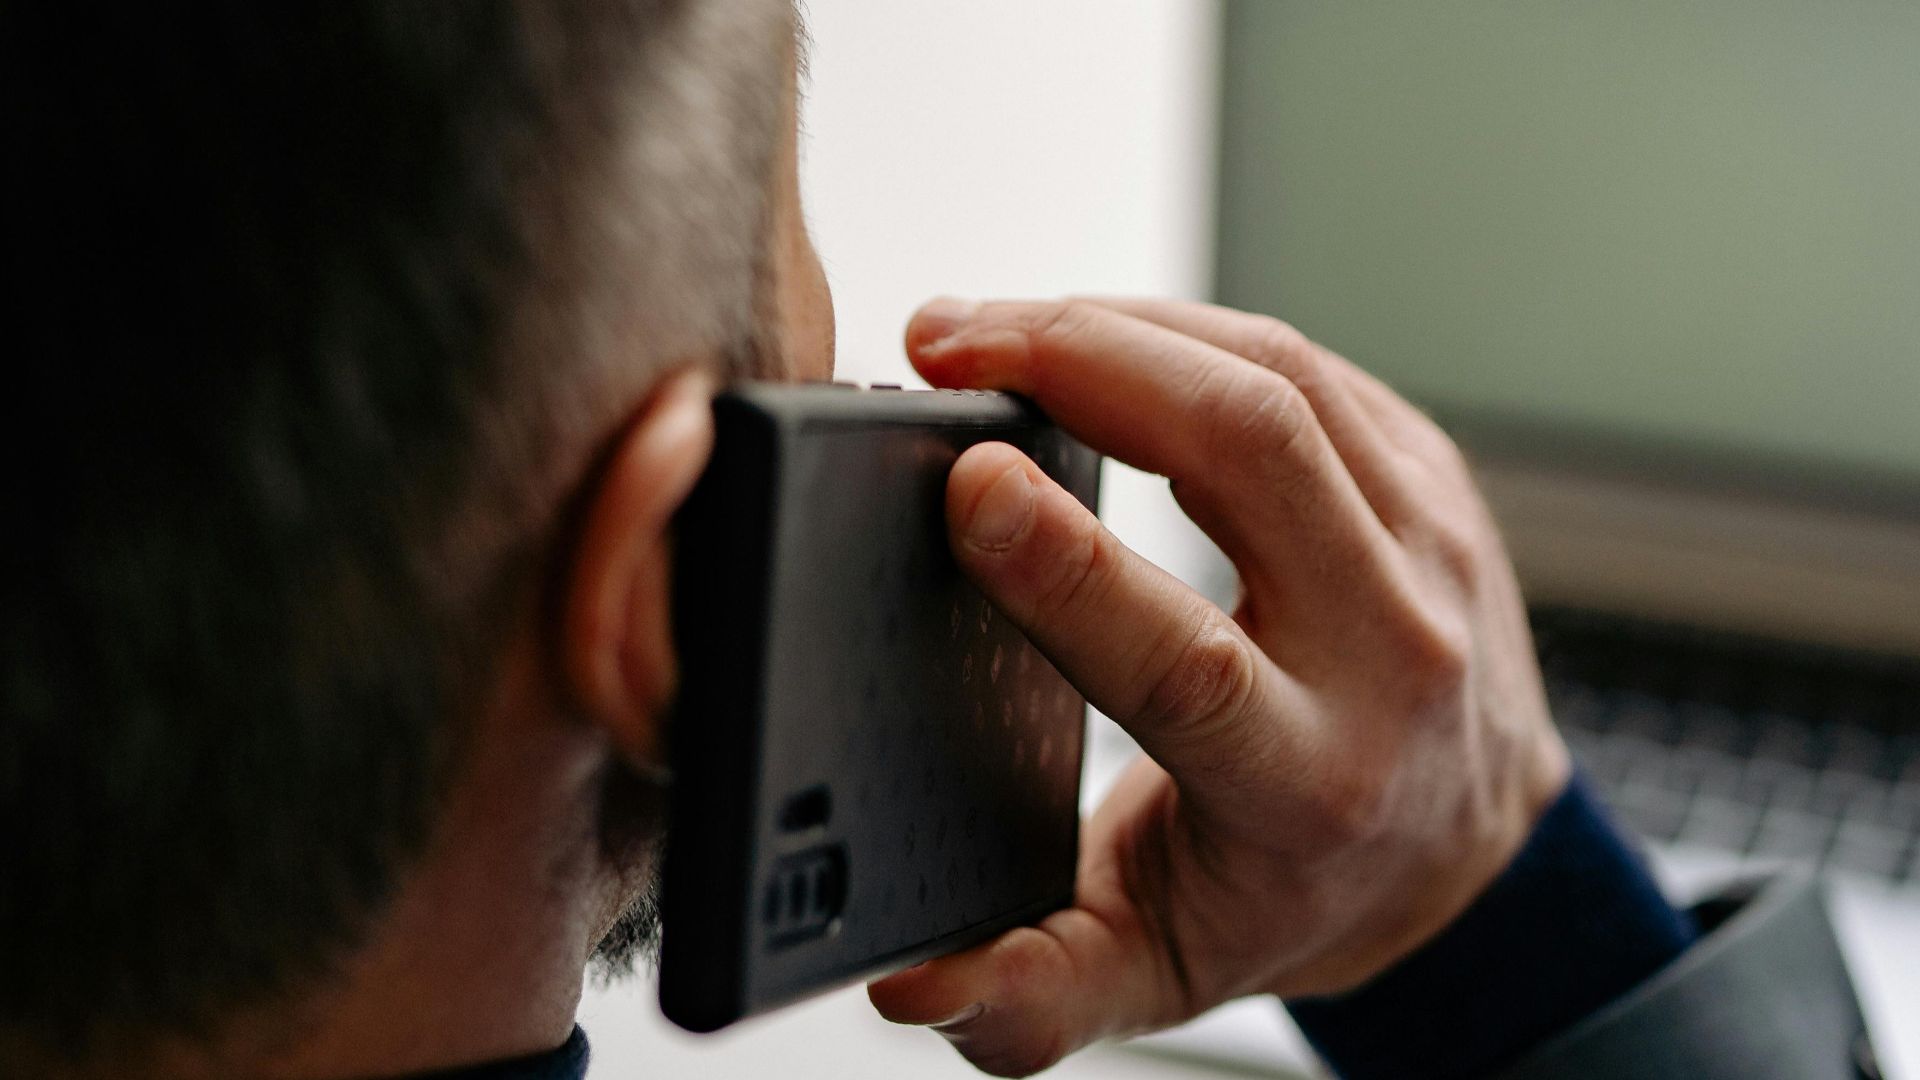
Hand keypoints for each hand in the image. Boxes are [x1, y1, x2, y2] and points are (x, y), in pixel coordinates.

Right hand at [866, 298, 1570, 1076]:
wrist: (1464, 857)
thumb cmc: (1298, 900)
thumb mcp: (1162, 974)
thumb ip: (1035, 996)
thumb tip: (917, 981)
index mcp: (1310, 781)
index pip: (1187, 659)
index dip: (1068, 568)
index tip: (966, 481)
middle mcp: (1389, 649)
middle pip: (1253, 449)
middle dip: (1085, 362)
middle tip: (944, 344)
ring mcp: (1425, 545)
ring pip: (1280, 375)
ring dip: (1119, 326)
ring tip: (988, 327)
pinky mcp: (1426, 474)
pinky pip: (1302, 363)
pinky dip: (1178, 329)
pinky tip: (1087, 332)